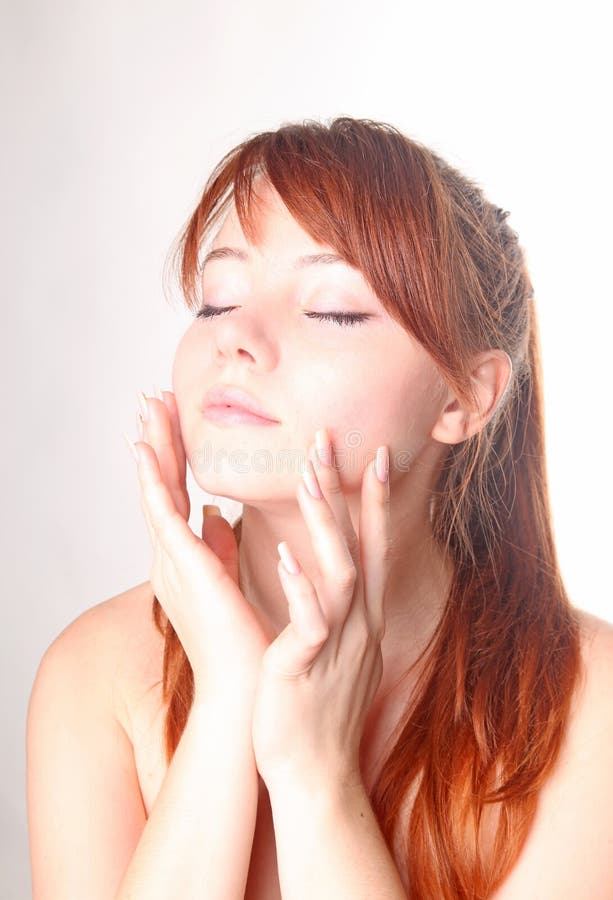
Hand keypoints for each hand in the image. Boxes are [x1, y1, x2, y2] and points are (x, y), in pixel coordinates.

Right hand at [128, 388, 270, 699]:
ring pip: (158, 492)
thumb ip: (220, 549)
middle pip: (164, 487)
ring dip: (152, 447)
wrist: (249, 693)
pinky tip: (143, 448)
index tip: (172, 417)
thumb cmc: (246, 645)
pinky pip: (163, 515)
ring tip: (146, 405)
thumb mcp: (233, 583)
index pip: (179, 496)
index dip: (174, 456)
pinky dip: (152, 480)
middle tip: (150, 397)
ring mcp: (173, 564)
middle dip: (159, 440)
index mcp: (188, 562)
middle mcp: (173, 560)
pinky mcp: (182, 569)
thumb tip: (215, 514)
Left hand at [251, 429, 390, 792]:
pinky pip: (310, 620)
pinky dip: (302, 585)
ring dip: (326, 524)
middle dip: (347, 491)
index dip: (374, 501)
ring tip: (308, 478)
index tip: (374, 456)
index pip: (371, 546)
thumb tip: (311, 569)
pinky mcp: (308, 666)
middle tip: (329, 440)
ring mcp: (337, 643)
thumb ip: (327, 606)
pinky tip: (285, 554)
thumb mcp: (333, 648)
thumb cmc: (317, 707)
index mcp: (358, 615)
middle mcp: (357, 622)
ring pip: (340, 572)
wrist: (316, 773)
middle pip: (359, 545)